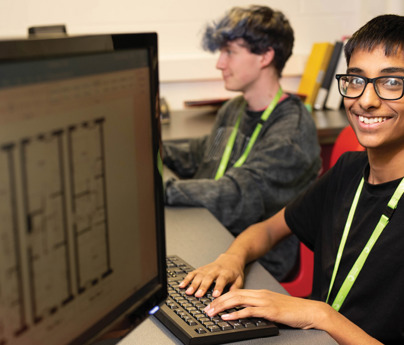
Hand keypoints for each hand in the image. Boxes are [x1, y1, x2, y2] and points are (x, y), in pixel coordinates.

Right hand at [178, 253, 244, 297]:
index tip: (215, 295)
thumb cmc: (235, 272)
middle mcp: (216, 270)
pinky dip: (187, 279)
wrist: (231, 259)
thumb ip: (235, 290)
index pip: (222, 280)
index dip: (218, 287)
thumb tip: (232, 300)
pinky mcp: (202, 268)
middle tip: (198, 295)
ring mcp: (208, 269)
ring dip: (193, 284)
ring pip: (199, 275)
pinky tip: (182, 285)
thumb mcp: (239, 280)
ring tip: (188, 292)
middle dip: (202, 287)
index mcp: (226, 273)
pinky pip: (193, 273)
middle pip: (208, 278)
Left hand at [204, 288, 323, 329]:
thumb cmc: (293, 311)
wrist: (309, 311)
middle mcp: (260, 294)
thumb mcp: (273, 306)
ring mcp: (264, 301)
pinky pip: (248, 311)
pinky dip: (235, 314)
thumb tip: (247, 313)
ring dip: (222, 307)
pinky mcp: (269, 310)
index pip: (236, 292)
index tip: (212, 303)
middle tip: (206, 308)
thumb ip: (260, 307)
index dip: (222, 297)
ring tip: (212, 312)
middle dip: (218, 301)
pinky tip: (227, 317)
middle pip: (233, 294)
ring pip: (237, 300)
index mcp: (260, 293)